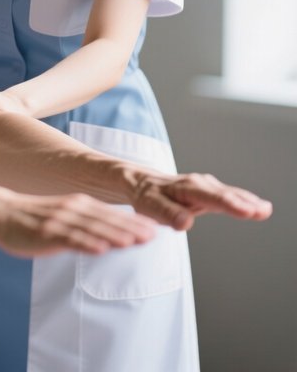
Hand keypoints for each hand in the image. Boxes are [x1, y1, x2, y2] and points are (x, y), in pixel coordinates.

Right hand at [0, 190, 157, 257]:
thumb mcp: (64, 217)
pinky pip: (68, 239)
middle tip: (153, 235)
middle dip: (130, 228)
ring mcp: (58, 221)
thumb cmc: (34, 218)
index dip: (133, 222)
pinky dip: (85, 243)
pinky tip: (99, 249)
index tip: (155, 230)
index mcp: (77, 205)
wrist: (0, 212)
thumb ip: (86, 223)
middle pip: (105, 220)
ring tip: (133, 242)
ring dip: (112, 234)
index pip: (111, 214)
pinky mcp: (45, 233)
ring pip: (90, 229)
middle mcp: (71, 209)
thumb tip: (112, 233)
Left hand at [128, 171, 272, 230]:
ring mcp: (203, 186)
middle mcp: (195, 183)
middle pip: (221, 194)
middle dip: (242, 202)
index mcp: (182, 188)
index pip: (208, 197)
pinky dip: (243, 199)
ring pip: (227, 193)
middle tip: (262, 211)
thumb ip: (167, 213)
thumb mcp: (149, 205)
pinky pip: (227, 194)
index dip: (228, 204)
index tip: (246, 211)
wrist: (139, 181)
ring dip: (246, 201)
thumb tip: (185, 223)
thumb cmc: (145, 196)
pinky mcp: (207, 191)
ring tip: (264, 209)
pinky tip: (258, 206)